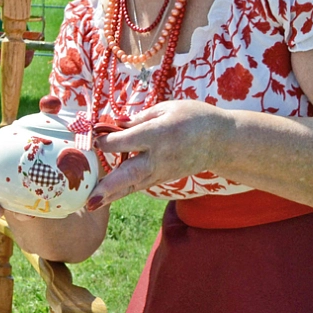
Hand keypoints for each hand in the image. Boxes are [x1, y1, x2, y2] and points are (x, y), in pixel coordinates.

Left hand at [87, 100, 229, 207]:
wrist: (221, 141)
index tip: (93, 139)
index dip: (107, 141)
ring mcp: (162, 171)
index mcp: (159, 134)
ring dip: (112, 195)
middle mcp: (159, 157)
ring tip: (91, 205)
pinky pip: (140, 185)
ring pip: (133, 185)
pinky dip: (123, 191)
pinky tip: (105, 197)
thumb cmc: (193, 117)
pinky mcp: (164, 179)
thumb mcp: (167, 108)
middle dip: (109, 186)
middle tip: (90, 199)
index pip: (126, 141)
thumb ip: (139, 118)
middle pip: (130, 173)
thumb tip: (115, 125)